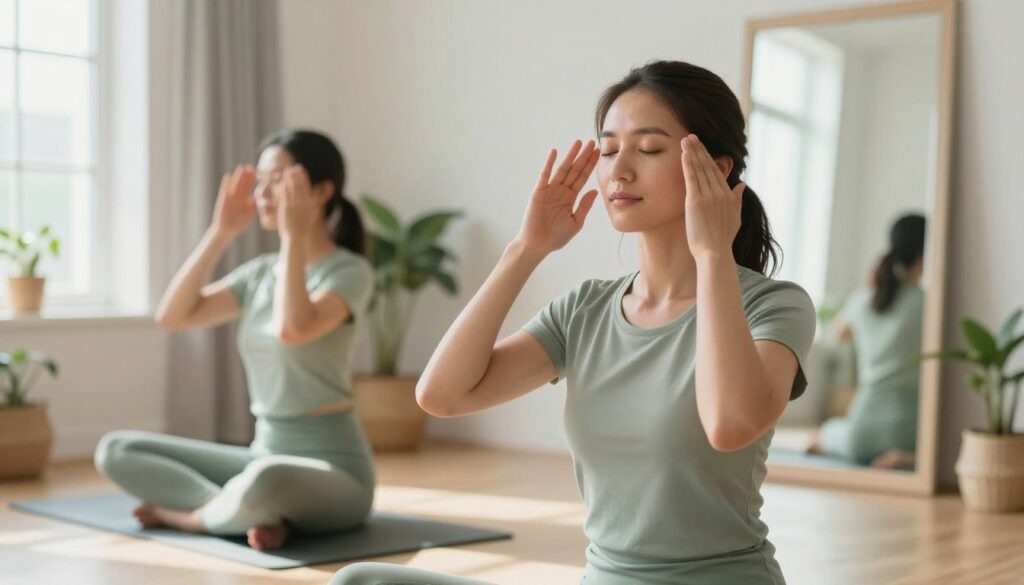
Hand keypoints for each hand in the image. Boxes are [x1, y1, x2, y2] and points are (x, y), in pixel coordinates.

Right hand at [212, 164, 256, 238]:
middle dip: (246, 176)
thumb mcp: (249, 216)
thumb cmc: (239, 224)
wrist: (227, 230)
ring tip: (241, 167)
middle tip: (251, 166)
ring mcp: (230, 198)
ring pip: (235, 185)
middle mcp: (238, 197)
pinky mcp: (223, 200)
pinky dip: (226, 184)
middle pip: (243, 184)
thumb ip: (253, 208)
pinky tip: (227, 176)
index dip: (252, 180)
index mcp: (244, 200)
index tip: (257, 172)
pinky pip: (224, 191)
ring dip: (238, 176)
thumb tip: (258, 200)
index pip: (249, 188)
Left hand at [278, 164, 320, 239]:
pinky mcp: (287, 210)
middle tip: (294, 166)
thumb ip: (314, 203)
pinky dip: (284, 189)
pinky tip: (282, 182)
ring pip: (293, 189)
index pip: (307, 187)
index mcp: (310, 204)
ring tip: (287, 170)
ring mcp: (295, 207)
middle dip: (298, 175)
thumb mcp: (312, 214)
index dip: (304, 177)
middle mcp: (303, 204)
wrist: (297, 238)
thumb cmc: (303, 227)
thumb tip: (318, 195)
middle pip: (301, 186)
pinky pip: (285, 197)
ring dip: (290, 179)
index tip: (301, 169)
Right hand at [514, 139, 599, 254]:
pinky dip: (549, 163)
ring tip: (579, 143)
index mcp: (570, 197)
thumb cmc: (556, 237)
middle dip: (584, 156)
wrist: (538, 245)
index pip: (582, 177)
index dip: (590, 165)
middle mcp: (561, 191)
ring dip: (570, 156)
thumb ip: (584, 206)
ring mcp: (549, 190)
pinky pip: (545, 175)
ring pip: (562, 169)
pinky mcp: (539, 192)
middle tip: (593, 142)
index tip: (599, 153)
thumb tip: (594, 191)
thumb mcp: (575, 222)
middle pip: (575, 170)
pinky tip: (555, 152)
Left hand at [681, 134, 742, 261]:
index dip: (708, 157)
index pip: (716, 171)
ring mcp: (708, 196)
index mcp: (728, 195)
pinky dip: (688, 165)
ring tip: (685, 139)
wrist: (714, 253)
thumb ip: (737, 200)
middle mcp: (720, 193)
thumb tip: (741, 184)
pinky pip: (691, 179)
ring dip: (692, 153)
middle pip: (708, 166)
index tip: (700, 146)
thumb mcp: (735, 218)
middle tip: (691, 136)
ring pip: (699, 169)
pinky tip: (684, 154)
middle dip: (699, 150)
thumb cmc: (722, 240)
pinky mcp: (696, 201)